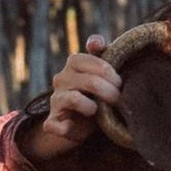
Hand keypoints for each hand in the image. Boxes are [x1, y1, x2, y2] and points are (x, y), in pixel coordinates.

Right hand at [24, 35, 121, 161]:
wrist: (86, 123)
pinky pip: (53, 124)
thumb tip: (96, 43)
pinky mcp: (53, 122)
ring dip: (90, 106)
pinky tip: (69, 127)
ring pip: (73, 99)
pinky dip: (61, 127)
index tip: (118, 80)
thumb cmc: (98, 92)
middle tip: (118, 97)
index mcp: (73, 64)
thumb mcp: (104, 73)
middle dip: (107, 89)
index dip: (104, 69)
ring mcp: (56, 101)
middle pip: (86, 80)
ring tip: (99, 111)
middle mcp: (61, 79)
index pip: (84, 60)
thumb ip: (104, 54)